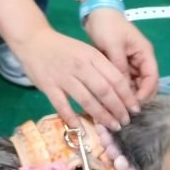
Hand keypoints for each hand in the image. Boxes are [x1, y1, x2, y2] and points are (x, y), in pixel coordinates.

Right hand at [13, 26, 140, 130]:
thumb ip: (101, 67)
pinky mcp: (49, 86)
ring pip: (87, 100)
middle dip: (118, 109)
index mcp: (92, 56)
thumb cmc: (64, 48)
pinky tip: (81, 128)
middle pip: (105, 91)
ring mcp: (64, 77)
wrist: (34, 40)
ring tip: (112, 126)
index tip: (135, 109)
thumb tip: (120, 90)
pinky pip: (63, 106)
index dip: (128, 96)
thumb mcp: (86, 51)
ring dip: (102, 116)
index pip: (116, 78)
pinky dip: (72, 118)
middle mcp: (80, 66)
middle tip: (126, 122)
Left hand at [83, 10, 158, 107]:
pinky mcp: (120, 64)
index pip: (152, 77)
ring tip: (117, 107)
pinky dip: (119, 89)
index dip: (146, 92)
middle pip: (146, 84)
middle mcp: (141, 60)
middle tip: (125, 110)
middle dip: (138, 97)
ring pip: (134, 84)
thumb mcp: (113, 46)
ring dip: (128, 95)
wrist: (96, 12)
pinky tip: (111, 98)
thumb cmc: (107, 26)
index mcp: (145, 53)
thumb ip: (120, 67)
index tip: (134, 105)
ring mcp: (131, 62)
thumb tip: (123, 90)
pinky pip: (124, 80)